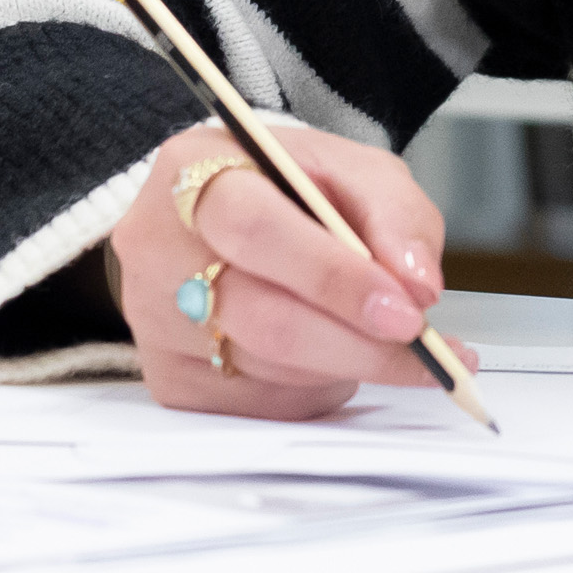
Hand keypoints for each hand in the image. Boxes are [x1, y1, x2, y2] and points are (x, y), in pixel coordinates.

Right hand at [106, 123, 468, 420]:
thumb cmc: (290, 191)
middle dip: (355, 341)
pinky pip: (258, 403)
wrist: (231, 217)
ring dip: (344, 365)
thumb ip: (395, 214)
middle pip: (259, 314)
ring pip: (266, 367)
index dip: (335, 277)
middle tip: (420, 351)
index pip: (257, 229)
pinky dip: (313, 387)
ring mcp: (152, 319)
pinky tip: (331, 356)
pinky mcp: (168, 378)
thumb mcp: (352, 170)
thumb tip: (417, 285)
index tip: (405, 311)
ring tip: (387, 345)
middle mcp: (155, 246)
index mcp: (193, 170)